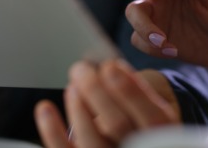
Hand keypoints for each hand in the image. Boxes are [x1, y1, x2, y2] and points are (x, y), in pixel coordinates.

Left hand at [34, 59, 179, 147]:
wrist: (137, 132)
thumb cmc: (138, 105)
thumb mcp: (149, 94)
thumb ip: (133, 85)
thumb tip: (104, 68)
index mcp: (163, 130)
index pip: (151, 117)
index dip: (130, 91)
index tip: (110, 66)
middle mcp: (140, 147)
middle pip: (118, 126)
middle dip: (96, 92)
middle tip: (81, 68)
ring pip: (92, 143)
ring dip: (78, 109)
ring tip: (72, 85)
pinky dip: (53, 131)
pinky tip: (44, 108)